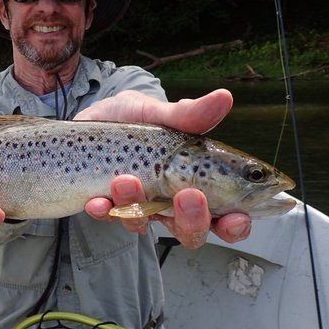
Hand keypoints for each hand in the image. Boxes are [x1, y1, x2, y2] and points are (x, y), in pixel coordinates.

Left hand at [76, 89, 251, 247]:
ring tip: (126, 179)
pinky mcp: (108, 205)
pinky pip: (109, 217)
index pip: (227, 215)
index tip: (236, 217)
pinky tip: (97, 201)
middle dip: (193, 221)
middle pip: (191, 232)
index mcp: (197, 183)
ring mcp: (139, 205)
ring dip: (139, 207)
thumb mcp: (159, 113)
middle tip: (188, 195)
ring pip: (147, 225)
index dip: (236, 224)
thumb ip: (188, 115)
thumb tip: (223, 97)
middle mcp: (170, 201)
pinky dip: (104, 211)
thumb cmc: (135, 120)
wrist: (92, 118)